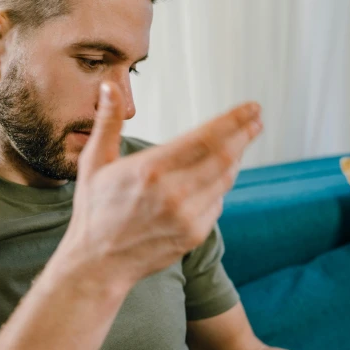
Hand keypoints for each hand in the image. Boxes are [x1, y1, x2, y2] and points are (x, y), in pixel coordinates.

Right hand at [57, 82, 262, 292]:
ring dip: (235, 159)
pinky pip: (217, 202)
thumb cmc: (93, 210)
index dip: (234, 121)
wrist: (97, 265)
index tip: (252, 108)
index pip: (206, 137)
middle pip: (225, 157)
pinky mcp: (194, 234)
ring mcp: (187, 216)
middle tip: (256, 120)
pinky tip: (217, 176)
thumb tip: (108, 85)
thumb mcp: (93, 162)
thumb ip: (107, 121)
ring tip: (240, 142)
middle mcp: (173, 193)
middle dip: (244, 135)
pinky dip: (220, 186)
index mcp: (151, 169)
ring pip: (225, 180)